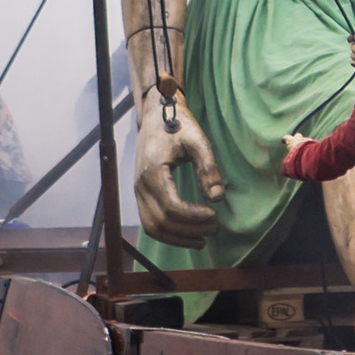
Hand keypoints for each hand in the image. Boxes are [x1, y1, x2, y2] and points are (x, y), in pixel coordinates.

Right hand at [132, 95, 223, 245]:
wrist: (156, 115)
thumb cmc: (178, 125)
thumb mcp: (197, 141)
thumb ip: (208, 169)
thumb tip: (217, 198)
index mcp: (153, 172)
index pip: (171, 207)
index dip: (194, 217)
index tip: (214, 215)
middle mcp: (140, 185)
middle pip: (162, 222)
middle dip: (190, 230)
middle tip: (215, 228)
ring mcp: (137, 192)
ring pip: (153, 228)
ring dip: (178, 238)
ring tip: (203, 239)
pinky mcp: (140, 194)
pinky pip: (149, 223)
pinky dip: (168, 234)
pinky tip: (188, 234)